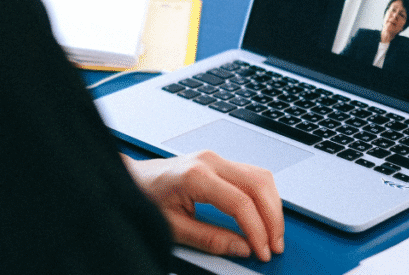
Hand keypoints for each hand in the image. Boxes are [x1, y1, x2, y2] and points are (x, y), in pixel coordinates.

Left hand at [122, 151, 283, 261]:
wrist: (133, 178)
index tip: (262, 250)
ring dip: (272, 206)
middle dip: (272, 218)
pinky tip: (264, 215)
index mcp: (196, 176)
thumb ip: (210, 239)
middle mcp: (210, 161)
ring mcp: (215, 158)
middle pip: (258, 185)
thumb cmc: (146, 197)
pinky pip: (252, 175)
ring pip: (260, 177)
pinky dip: (263, 196)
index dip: (257, 230)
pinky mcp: (218, 161)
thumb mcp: (174, 227)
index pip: (241, 202)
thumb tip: (241, 248)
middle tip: (274, 245)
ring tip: (273, 234)